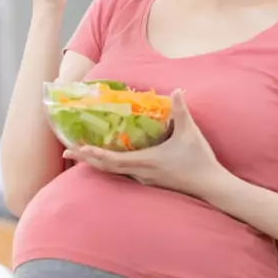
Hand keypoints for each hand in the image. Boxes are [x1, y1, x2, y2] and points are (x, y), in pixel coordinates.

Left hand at [63, 90, 228, 199]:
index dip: (93, 154)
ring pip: (113, 172)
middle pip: (105, 168)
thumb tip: (177, 90)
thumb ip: (181, 110)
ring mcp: (144, 179)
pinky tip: (105, 160)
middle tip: (66, 153)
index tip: (76, 148)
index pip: (111, 159)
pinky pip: (123, 173)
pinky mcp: (149, 181)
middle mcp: (140, 173)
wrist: (211, 186)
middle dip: (85, 159)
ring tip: (81, 154)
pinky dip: (109, 166)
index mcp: (145, 161)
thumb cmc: (200, 160)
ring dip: (96, 163)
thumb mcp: (190, 132)